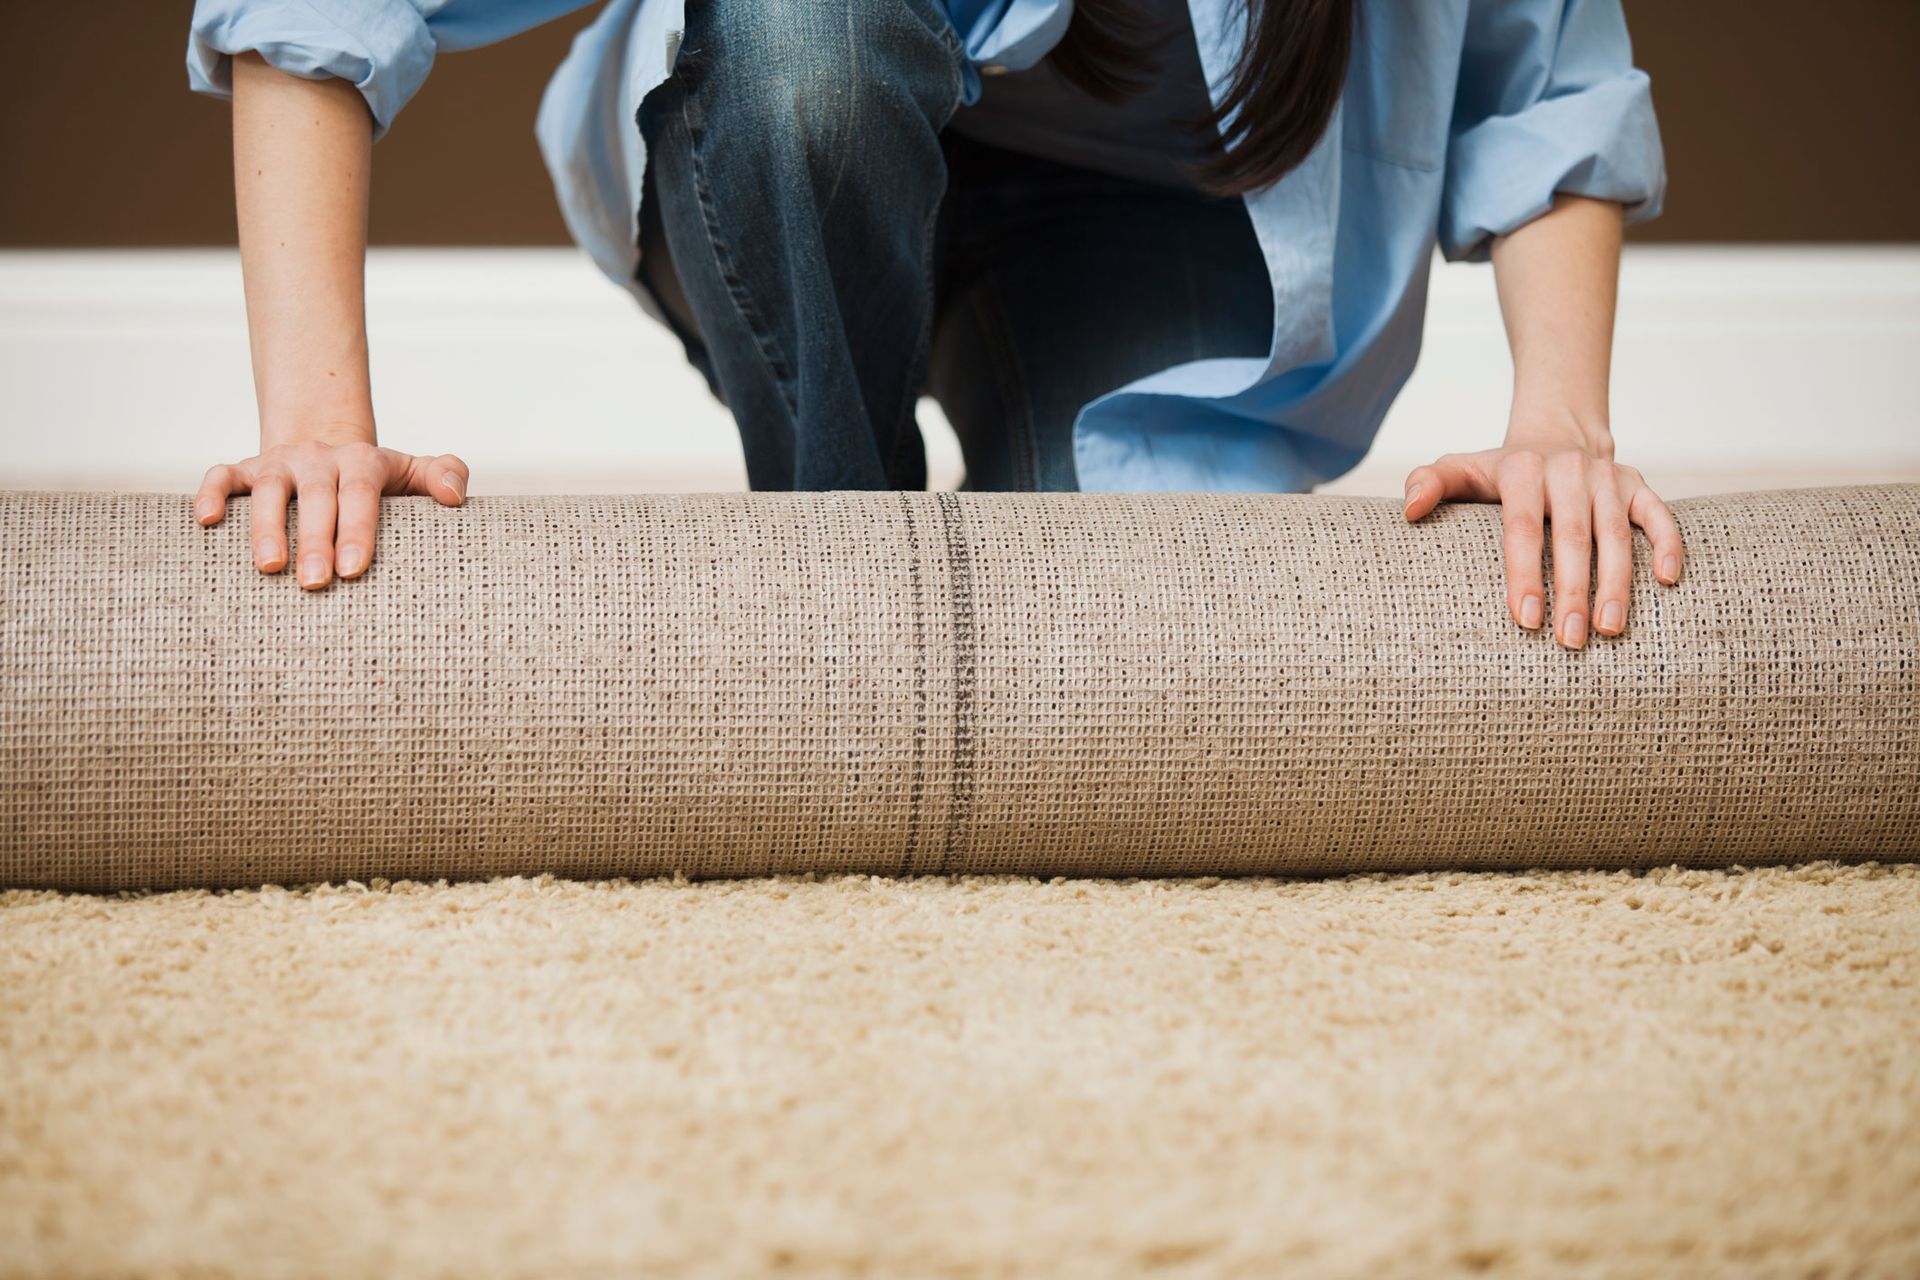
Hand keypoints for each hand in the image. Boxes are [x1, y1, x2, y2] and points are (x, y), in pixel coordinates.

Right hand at [194, 435, 468, 588]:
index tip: (354, 570)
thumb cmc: (372, 477)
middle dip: (315, 539)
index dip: (358, 530)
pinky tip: (206, 522)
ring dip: (266, 527)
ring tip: (269, 567)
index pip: (362, 494)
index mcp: (362, 462)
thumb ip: (444, 475)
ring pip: (268, 490)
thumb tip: (456, 496)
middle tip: (315, 583)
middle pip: (317, 497)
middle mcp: (318, 459)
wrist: (325, 442)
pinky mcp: (244, 468)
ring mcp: (279, 463)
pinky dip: (210, 494)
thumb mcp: (412, 471)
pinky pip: (221, 475)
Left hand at [1401, 436, 1683, 649]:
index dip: (1524, 573)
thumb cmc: (1502, 471)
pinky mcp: (1638, 485)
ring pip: (1617, 534)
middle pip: (1573, 537)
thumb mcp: (1460, 469)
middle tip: (1569, 641)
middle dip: (1573, 591)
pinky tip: (1668, 581)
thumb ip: (1428, 483)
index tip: (1524, 619)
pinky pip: (1659, 514)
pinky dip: (1669, 544)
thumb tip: (1409, 510)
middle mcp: (1570, 471)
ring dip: (1617, 583)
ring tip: (1609, 630)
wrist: (1557, 434)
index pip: (1522, 527)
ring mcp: (1608, 478)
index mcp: (1524, 471)